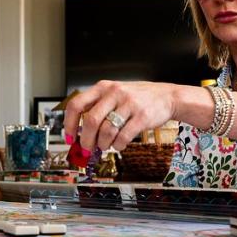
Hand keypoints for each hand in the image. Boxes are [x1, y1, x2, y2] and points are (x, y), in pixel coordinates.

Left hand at [63, 81, 177, 151]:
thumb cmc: (138, 97)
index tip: (69, 137)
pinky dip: (118, 145)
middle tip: (87, 149)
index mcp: (103, 87)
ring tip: (106, 145)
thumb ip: (97, 107)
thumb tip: (79, 133)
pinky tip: (118, 145)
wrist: (167, 96)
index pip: (76, 105)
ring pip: (107, 131)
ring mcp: (129, 103)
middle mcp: (114, 93)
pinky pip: (123, 137)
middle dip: (86, 140)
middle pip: (91, 121)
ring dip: (103, 144)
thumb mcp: (115, 94)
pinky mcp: (142, 116)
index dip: (69, 124)